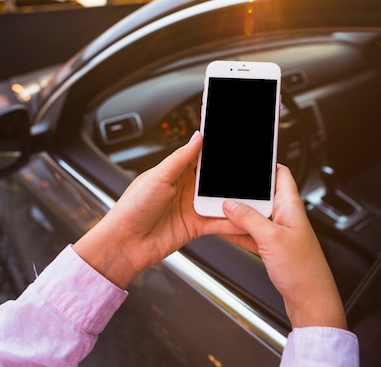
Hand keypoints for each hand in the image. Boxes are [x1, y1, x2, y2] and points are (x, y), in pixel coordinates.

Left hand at [73, 131, 242, 287]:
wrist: (125, 244)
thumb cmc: (132, 208)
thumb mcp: (158, 176)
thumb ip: (181, 158)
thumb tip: (198, 136)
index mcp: (174, 172)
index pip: (200, 157)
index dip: (215, 151)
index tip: (233, 143)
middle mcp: (185, 189)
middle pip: (215, 179)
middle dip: (232, 176)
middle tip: (252, 171)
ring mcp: (192, 208)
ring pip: (221, 200)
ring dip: (235, 199)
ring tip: (255, 195)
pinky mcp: (196, 227)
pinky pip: (219, 222)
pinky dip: (232, 222)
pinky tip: (244, 219)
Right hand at [221, 164, 346, 328]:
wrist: (310, 300)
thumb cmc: (304, 271)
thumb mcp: (271, 238)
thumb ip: (248, 218)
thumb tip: (230, 204)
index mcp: (291, 206)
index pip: (281, 174)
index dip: (266, 163)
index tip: (249, 158)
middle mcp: (285, 216)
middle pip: (261, 194)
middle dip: (242, 191)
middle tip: (223, 186)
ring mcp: (278, 232)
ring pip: (253, 215)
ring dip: (237, 213)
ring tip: (217, 208)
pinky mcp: (272, 248)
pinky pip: (251, 233)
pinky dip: (238, 231)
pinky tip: (223, 229)